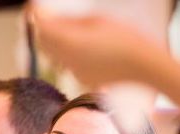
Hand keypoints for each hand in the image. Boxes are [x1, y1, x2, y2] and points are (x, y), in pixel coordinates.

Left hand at [30, 7, 163, 87]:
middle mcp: (68, 60)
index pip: (42, 27)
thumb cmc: (125, 38)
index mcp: (70, 42)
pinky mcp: (84, 79)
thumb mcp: (97, 22)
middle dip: (42, 30)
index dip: (37, 14)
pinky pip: (68, 64)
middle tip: (46, 17)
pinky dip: (68, 55)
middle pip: (44, 43)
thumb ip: (71, 22)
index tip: (35, 6)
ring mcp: (75, 72)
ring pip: (54, 55)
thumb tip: (54, 21)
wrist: (144, 66)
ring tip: (64, 30)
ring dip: (54, 43)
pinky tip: (83, 47)